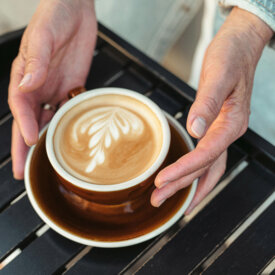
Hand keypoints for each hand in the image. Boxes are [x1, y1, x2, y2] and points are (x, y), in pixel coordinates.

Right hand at [9, 0, 96, 178]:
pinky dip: (66, 126)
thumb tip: (27, 85)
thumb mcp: (43, 35)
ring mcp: (55, 89)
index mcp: (25, 75)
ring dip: (45, 142)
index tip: (29, 141)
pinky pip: (67, 111)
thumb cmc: (55, 16)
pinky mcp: (71, 87)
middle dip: (25, 146)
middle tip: (22, 171)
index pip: (20, 105)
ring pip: (47, 121)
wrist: (76, 9)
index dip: (23, 124)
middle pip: (29, 122)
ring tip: (45, 164)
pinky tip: (68, 140)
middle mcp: (38, 87)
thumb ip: (35, 59)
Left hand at [151, 7, 272, 212]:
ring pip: (207, 167)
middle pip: (204, 168)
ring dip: (188, 185)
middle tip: (157, 201)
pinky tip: (184, 180)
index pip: (206, 155)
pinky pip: (206, 157)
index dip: (184, 170)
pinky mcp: (215, 127)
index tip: (161, 181)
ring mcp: (223, 132)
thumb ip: (207, 104)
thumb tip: (196, 130)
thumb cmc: (230, 57)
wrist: (239, 46)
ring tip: (168, 199)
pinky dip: (195, 172)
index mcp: (231, 123)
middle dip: (181, 186)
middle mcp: (228, 132)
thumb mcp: (218, 76)